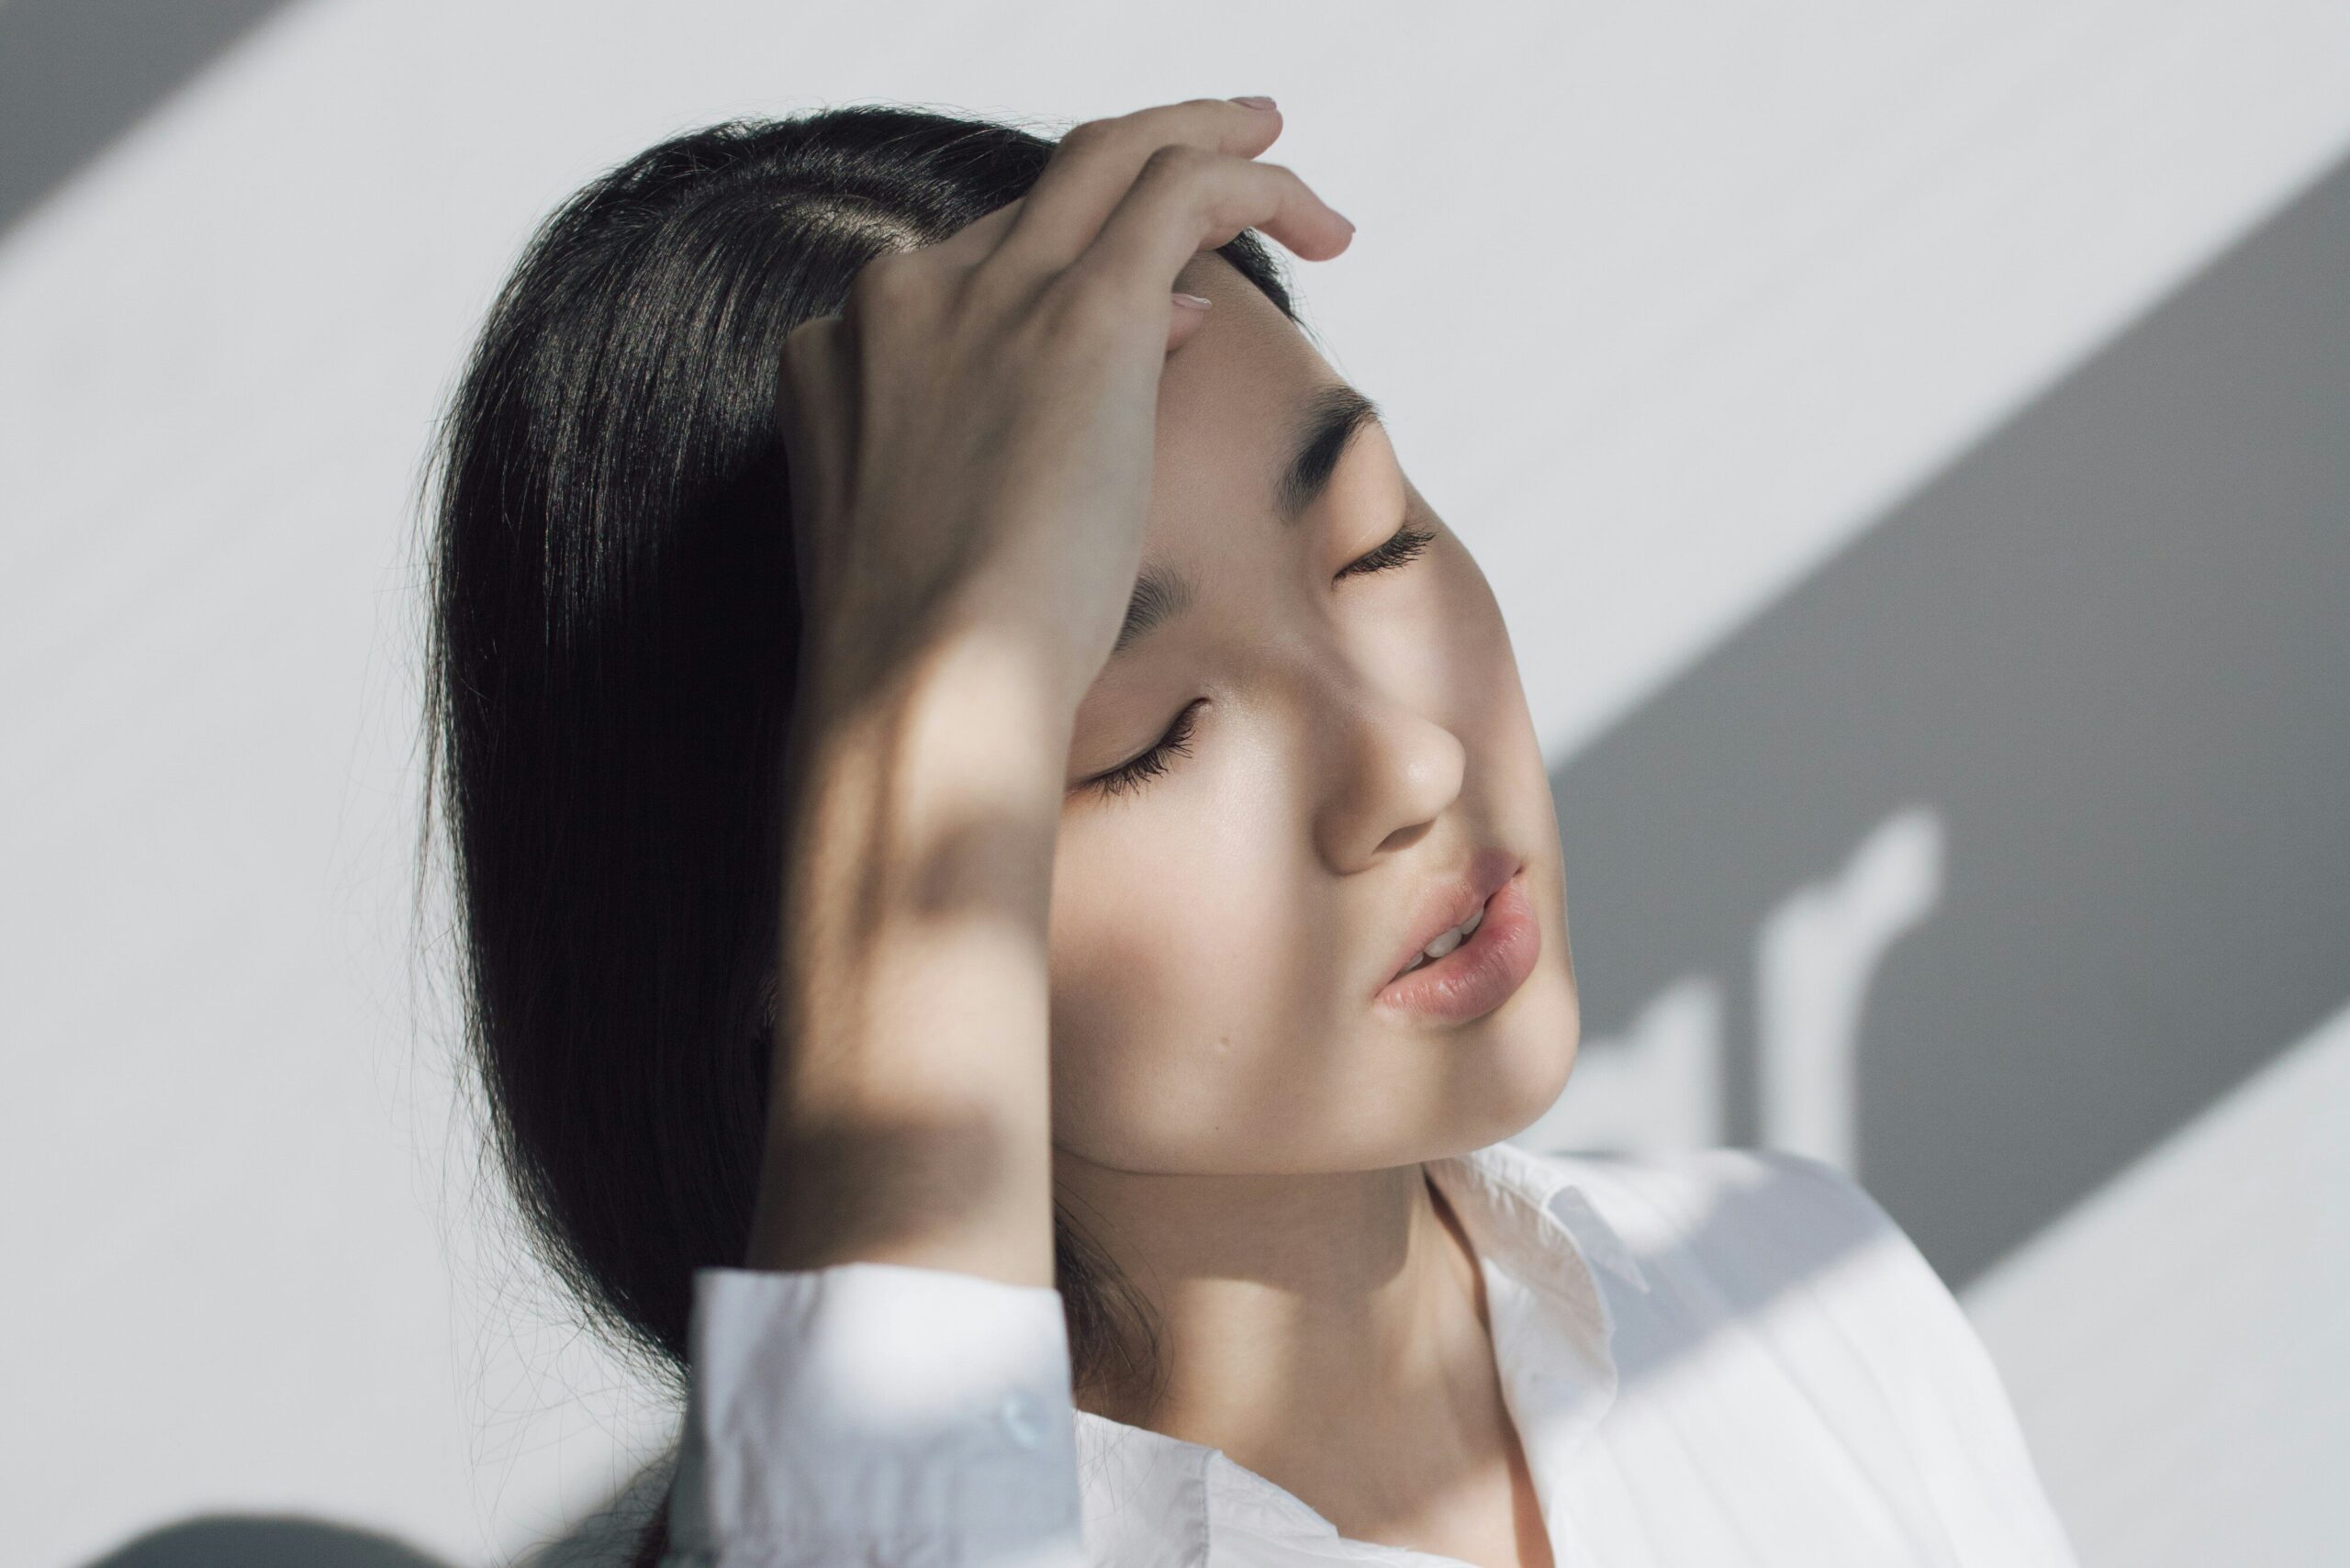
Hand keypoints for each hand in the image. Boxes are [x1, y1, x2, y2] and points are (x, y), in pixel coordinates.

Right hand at [773, 96, 1354, 722]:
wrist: (921, 692)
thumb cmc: (932, 666)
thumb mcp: (942, 539)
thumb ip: (1004, 439)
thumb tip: (1154, 335)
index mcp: (843, 355)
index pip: (975, 272)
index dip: (1071, 276)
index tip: (1160, 318)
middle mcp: (902, 299)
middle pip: (1039, 192)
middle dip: (1139, 160)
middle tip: (1230, 148)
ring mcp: (985, 295)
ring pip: (1113, 156)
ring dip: (1206, 141)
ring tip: (1279, 150)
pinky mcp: (1080, 313)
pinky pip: (1179, 190)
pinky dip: (1252, 181)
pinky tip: (1314, 220)